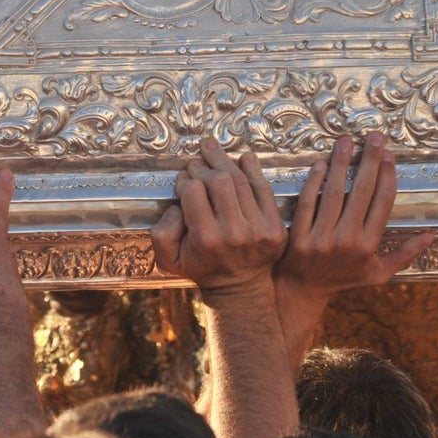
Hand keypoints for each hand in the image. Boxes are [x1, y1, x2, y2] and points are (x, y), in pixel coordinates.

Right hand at [151, 138, 284, 298]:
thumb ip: (161, 233)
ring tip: (213, 149)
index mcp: (206, 239)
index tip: (183, 180)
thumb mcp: (169, 260)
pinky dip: (253, 170)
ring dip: (224, 161)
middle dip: (204, 167)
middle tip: (196, 163)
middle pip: (218, 181)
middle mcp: (234, 232)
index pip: (194, 191)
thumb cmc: (202, 269)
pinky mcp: (275, 227)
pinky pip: (263, 189)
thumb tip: (178, 205)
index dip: (186, 180)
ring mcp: (258, 229)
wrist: (240, 288)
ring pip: (240, 180)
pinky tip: (243, 158)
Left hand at [271, 133, 432, 364]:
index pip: (382, 202)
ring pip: (335, 193)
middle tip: (374, 136)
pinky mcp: (299, 236)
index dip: (387, 176)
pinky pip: (308, 202)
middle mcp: (348, 240)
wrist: (301, 291)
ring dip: (342, 164)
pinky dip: (314, 182)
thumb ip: (405, 255)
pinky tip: (321, 163)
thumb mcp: (378, 274)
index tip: (389, 154)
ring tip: (347, 141)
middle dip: (370, 160)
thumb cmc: (342, 280)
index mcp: (369, 245)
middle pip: (362, 192)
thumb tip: (432, 235)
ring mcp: (322, 238)